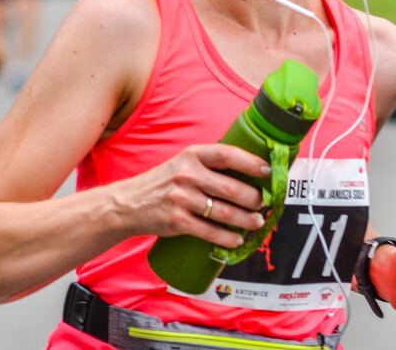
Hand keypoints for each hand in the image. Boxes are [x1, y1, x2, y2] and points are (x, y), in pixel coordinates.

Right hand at [112, 144, 270, 248]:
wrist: (127, 204)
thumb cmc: (163, 184)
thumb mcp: (182, 164)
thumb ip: (209, 166)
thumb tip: (249, 175)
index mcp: (192, 155)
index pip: (227, 155)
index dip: (251, 163)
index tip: (268, 171)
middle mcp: (187, 174)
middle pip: (232, 188)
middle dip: (255, 199)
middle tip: (264, 204)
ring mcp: (181, 198)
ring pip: (226, 213)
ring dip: (247, 220)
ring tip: (257, 222)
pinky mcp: (177, 221)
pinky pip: (210, 232)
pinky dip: (228, 238)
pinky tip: (237, 240)